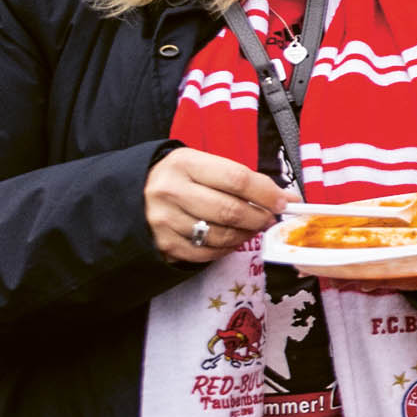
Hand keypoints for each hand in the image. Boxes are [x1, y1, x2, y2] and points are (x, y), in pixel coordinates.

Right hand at [147, 148, 284, 264]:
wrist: (131, 193)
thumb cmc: (178, 177)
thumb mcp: (202, 165)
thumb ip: (240, 179)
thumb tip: (285, 197)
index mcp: (184, 163)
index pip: (237, 179)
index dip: (267, 193)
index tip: (285, 201)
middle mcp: (171, 191)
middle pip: (231, 210)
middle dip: (259, 217)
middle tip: (269, 218)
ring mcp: (165, 220)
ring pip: (221, 235)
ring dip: (246, 234)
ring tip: (251, 227)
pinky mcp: (164, 244)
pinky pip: (206, 252)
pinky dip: (226, 248)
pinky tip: (231, 239)